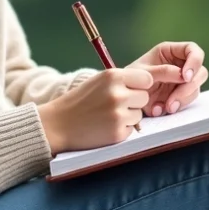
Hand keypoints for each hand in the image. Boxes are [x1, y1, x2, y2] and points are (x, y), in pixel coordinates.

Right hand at [38, 67, 153, 153]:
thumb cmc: (79, 101)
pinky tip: (105, 127)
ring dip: (128, 116)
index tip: (131, 89)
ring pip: (139, 114)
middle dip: (134, 102)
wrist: (57, 124)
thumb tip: (151, 81)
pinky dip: (121, 129)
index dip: (140, 85)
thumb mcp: (98, 81)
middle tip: (114, 105)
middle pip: (144, 97)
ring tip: (106, 116)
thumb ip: (122, 79)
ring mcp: (118, 114)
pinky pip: (131, 129)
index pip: (147, 79)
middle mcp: (117, 94)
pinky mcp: (118, 133)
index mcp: (113, 76)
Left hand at [128, 41, 206, 117]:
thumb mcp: (142, 72)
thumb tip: (182, 74)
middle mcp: (180, 65)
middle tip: (174, 98)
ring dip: (182, 99)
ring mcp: (182, 81)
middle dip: (189, 87)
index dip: (194, 62)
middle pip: (200, 72)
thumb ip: (161, 71)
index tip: (185, 77)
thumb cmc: (130, 78)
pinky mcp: (180, 96)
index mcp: (171, 52)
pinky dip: (176, 107)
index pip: (193, 50)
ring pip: (195, 89)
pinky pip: (186, 101)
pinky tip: (160, 109)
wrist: (124, 96)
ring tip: (165, 107)